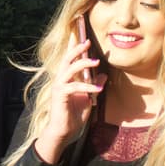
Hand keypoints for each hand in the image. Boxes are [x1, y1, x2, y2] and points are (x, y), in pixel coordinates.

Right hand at [34, 32, 102, 163]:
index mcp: (67, 78)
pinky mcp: (60, 95)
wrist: (64, 132)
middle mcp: (61, 79)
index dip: (74, 46)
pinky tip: (98, 90)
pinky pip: (74, 87)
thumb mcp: (89, 99)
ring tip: (96, 61)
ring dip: (83, 63)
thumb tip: (104, 76)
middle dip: (77, 48)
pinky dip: (87, 87)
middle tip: (87, 41)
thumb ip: (94, 86)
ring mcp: (59, 86)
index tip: (81, 33)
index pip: (70, 58)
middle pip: (67, 58)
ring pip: (69, 68)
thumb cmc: (74, 115)